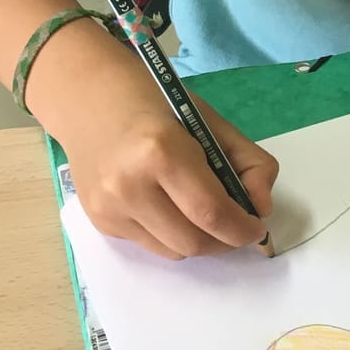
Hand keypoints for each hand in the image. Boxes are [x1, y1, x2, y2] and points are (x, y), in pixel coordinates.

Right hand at [57, 59, 278, 258]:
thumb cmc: (155, 104)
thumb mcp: (210, 120)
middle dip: (225, 241)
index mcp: (162, 151)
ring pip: (172, 252)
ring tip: (207, 218)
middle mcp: (130, 186)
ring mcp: (109, 207)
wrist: (88, 97)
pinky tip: (171, 208)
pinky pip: (149, 245)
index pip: (211, 212)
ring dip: (200, 242)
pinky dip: (171, 236)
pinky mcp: (99, 221)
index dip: (242, 229)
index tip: (257, 228)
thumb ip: (249, 162)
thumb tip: (262, 208)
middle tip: (237, 226)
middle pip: (193, 242)